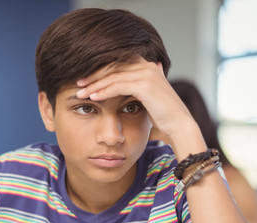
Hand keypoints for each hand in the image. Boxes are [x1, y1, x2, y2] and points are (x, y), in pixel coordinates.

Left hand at [75, 57, 194, 140]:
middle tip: (77, 84)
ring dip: (94, 84)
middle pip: (113, 67)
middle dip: (93, 76)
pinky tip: (92, 97)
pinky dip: (103, 91)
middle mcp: (146, 65)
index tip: (84, 80)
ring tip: (80, 92)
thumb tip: (124, 85)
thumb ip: (136, 87)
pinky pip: (117, 86)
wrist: (179, 124)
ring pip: (112, 76)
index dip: (99, 71)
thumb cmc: (163, 114)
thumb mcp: (147, 97)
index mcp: (146, 65)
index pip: (117, 64)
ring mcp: (146, 73)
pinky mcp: (144, 85)